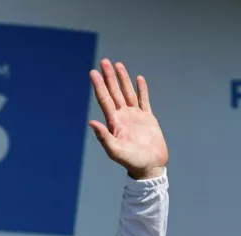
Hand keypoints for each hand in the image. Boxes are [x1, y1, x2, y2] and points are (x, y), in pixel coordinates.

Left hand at [88, 59, 168, 179]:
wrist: (150, 168)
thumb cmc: (132, 162)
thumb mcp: (115, 151)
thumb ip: (104, 137)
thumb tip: (91, 123)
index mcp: (114, 122)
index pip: (104, 99)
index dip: (99, 86)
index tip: (93, 72)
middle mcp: (123, 116)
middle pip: (114, 92)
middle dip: (109, 77)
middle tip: (104, 61)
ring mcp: (135, 116)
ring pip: (127, 93)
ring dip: (122, 79)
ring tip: (118, 65)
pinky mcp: (148, 118)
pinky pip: (144, 100)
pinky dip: (141, 89)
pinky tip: (138, 79)